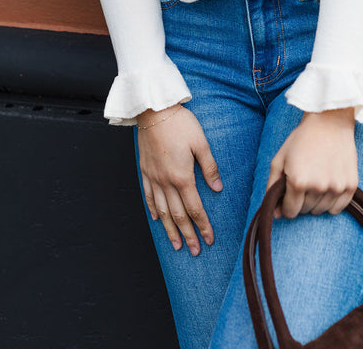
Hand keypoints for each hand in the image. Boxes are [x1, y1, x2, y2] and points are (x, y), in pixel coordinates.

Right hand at [138, 103, 222, 255]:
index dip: (203, 225)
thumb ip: (209, 167)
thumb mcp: (200, 142)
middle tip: (195, 251)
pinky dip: (153, 210)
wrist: (153, 110)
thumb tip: (217, 188)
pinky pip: (149, 196)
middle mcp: (166, 181)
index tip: (209, 239)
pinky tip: (157, 219)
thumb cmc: (180, 123)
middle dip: (188, 235)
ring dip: (170, 229)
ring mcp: (153, 177)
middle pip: (178, 215)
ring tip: (176, 244)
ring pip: (162, 210)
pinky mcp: (145, 171)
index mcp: (182, 176)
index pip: (195, 208)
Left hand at [266, 107, 357, 218]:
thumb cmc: (302, 139)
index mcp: (298, 181)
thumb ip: (273, 187)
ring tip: (317, 179)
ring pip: (321, 210)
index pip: (290, 211)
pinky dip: (331, 202)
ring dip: (316, 201)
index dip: (287, 203)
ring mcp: (336, 187)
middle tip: (305, 180)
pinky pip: (338, 209)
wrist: (330, 122)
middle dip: (301, 200)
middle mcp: (318, 187)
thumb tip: (276, 214)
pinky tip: (328, 185)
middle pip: (305, 211)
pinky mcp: (351, 186)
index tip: (290, 192)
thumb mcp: (279, 159)